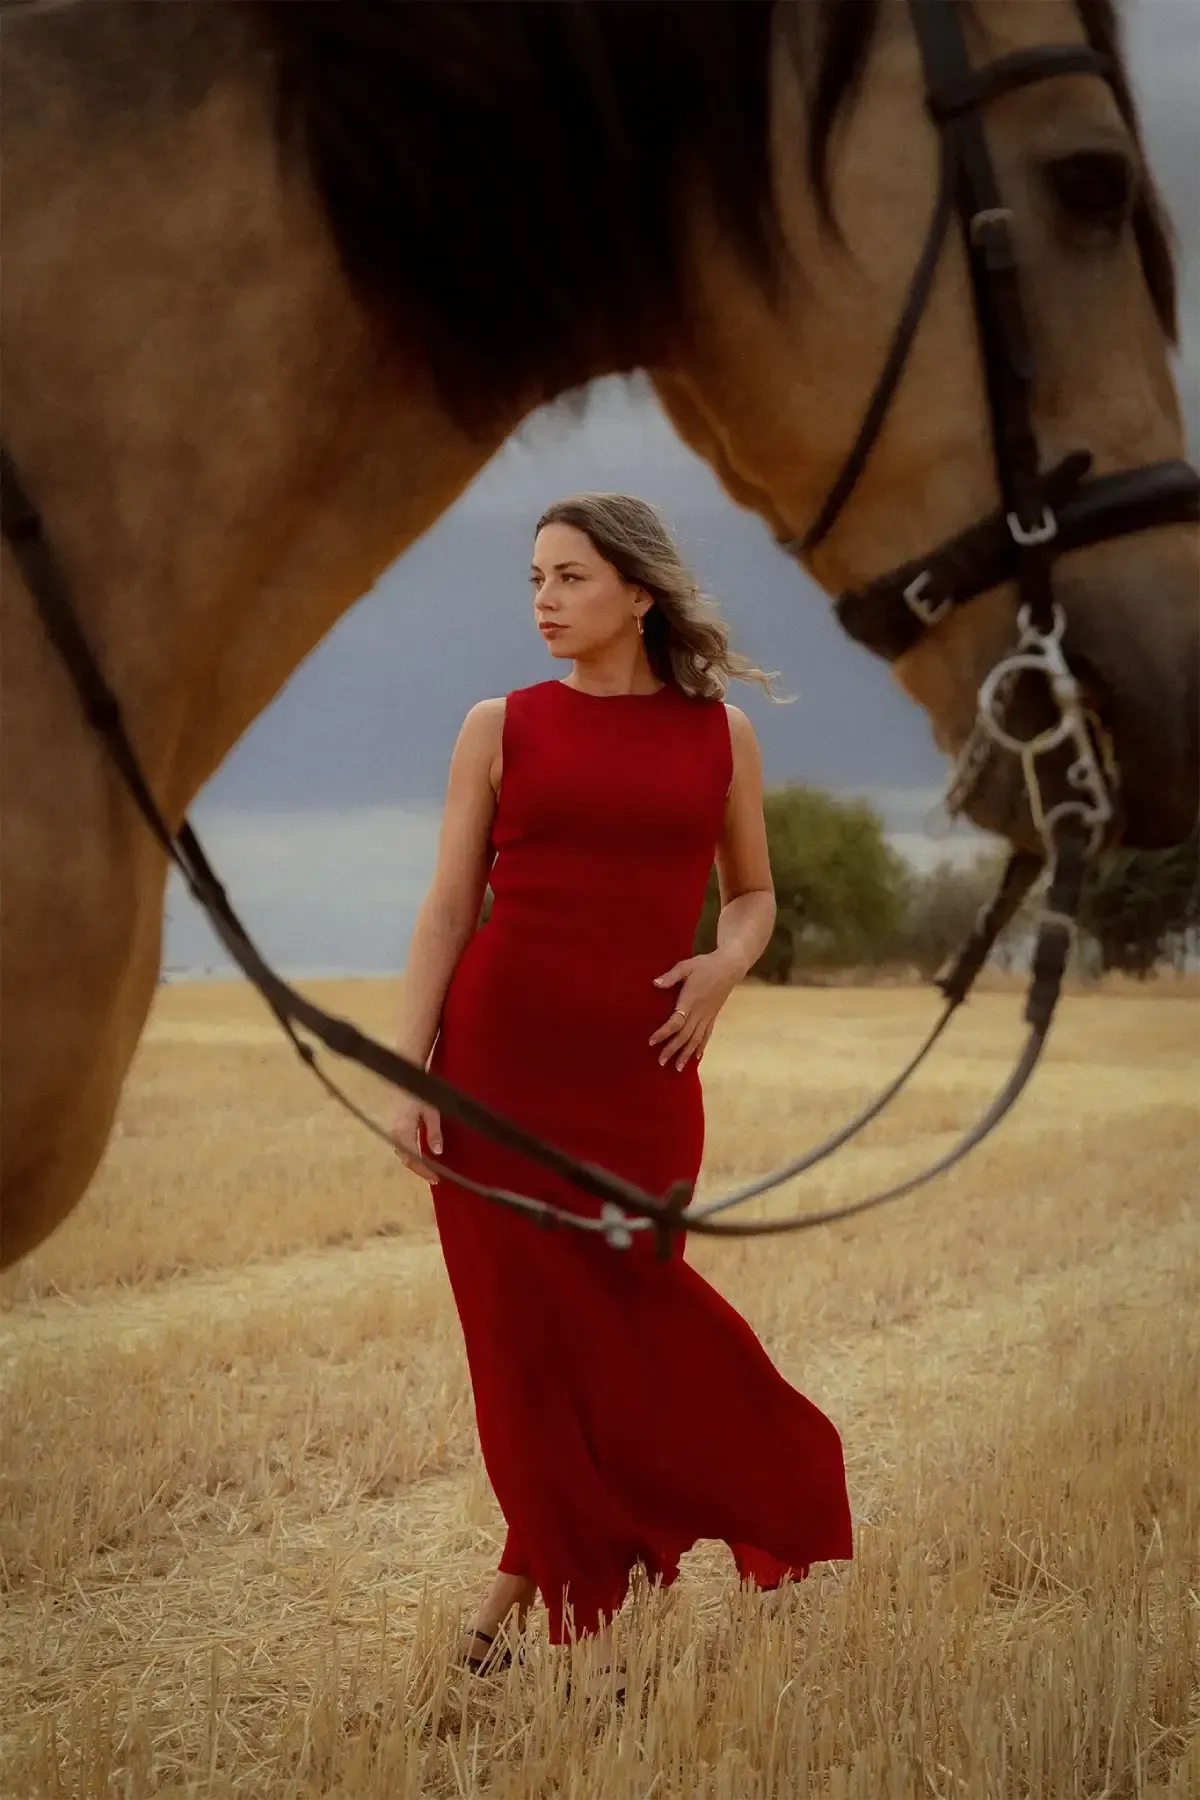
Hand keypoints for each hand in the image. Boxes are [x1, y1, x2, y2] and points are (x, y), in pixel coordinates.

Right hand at [388, 1094, 441, 1177]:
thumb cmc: (421, 1093)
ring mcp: (394, 1132)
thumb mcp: (431, 1112)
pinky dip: (412, 1156)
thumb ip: (433, 1132)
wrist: (407, 1079)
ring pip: (403, 1155)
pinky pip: (402, 1148)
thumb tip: (437, 1153)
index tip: (436, 1179)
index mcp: (403, 1132)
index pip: (413, 1158)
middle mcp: (395, 1134)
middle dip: (420, 1170)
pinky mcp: (396, 1129)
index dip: (424, 1170)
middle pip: (406, 1159)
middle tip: (435, 1178)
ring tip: (430, 1171)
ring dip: (416, 1165)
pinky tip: (421, 1159)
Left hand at [649, 950, 740, 1069]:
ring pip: (696, 1039)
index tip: (651, 1042)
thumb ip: (671, 976)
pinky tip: (696, 1057)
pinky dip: (701, 1047)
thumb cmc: (705, 965)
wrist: (730, 967)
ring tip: (677, 1067)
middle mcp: (699, 1012)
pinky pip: (707, 1035)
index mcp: (691, 1000)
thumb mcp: (686, 965)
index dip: (664, 1033)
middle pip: (685, 1035)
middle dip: (672, 1050)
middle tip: (660, 1062)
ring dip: (686, 1054)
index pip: (676, 1022)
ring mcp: (708, 1016)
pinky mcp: (713, 1016)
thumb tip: (655, 983)